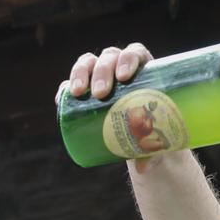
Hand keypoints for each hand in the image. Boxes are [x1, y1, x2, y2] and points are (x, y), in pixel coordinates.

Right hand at [65, 44, 158, 167]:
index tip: (124, 76)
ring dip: (81, 73)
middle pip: (109, 58)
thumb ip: (155, 150)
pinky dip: (65, 89)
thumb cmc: (154, 131)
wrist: (140, 137)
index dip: (128, 58)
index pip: (134, 53)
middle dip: (103, 71)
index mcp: (143, 69)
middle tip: (101, 93)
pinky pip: (71, 84)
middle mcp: (120, 67)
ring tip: (78, 93)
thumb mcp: (158, 138)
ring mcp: (100, 76)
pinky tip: (61, 98)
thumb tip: (143, 166)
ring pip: (88, 63)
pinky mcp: (85, 90)